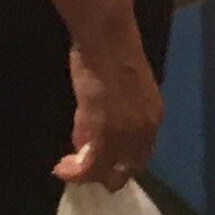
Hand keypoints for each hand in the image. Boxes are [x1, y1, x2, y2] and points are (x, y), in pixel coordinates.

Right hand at [57, 36, 162, 188]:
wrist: (106, 39)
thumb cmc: (112, 53)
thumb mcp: (129, 89)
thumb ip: (124, 114)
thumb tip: (103, 132)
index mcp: (153, 118)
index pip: (140, 156)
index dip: (119, 163)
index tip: (101, 162)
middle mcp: (144, 131)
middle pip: (126, 170)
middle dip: (103, 173)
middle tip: (81, 166)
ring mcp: (124, 135)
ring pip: (106, 173)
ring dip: (85, 175)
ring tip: (67, 167)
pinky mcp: (103, 134)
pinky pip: (88, 167)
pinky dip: (73, 172)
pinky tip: (61, 168)